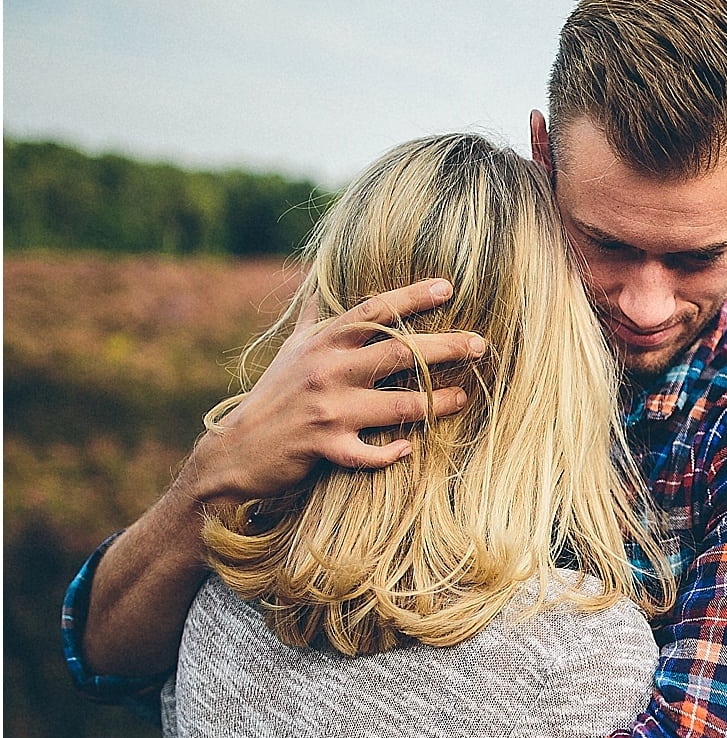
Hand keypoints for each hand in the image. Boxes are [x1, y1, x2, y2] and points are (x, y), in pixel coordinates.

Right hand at [189, 279, 484, 503]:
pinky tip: (409, 448)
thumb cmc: (272, 396)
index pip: (373, 311)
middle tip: (480, 343)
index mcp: (323, 343)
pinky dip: (390, 452)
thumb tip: (319, 284)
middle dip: (444, 346)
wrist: (235, 449)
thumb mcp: (290, 351)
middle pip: (399, 351)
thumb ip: (313, 320)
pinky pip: (368, 453)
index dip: (411, 297)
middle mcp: (327, 370)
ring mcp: (327, 409)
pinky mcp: (324, 446)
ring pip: (396, 403)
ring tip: (465, 397)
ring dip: (435, 402)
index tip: (448, 287)